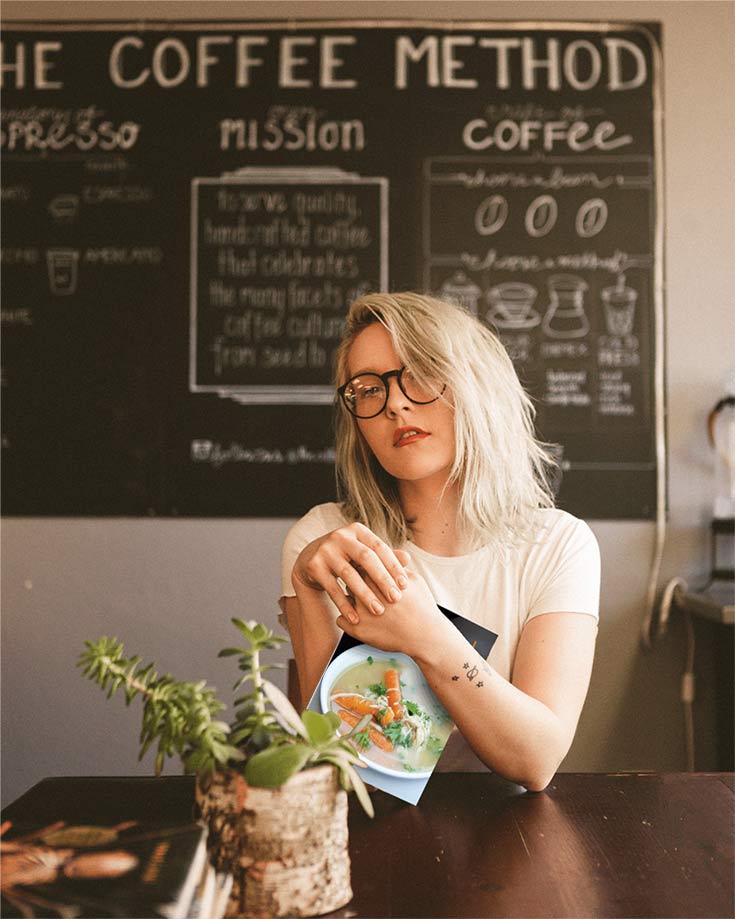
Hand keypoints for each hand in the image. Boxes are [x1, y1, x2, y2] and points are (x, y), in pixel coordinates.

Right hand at [292, 523, 408, 624]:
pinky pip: (332, 588)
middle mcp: (340, 536)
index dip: (393, 566)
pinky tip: (355, 618)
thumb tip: (408, 558)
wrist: (311, 559)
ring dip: (365, 595)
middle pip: (366, 558)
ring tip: (378, 611)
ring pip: (349, 574)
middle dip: (382, 579)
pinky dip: (345, 604)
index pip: (379, 547)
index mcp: (357, 530)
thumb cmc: (347, 557)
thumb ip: (384, 556)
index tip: (405, 585)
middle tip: (395, 598)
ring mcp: (325, 550)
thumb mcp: (364, 553)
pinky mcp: (314, 566)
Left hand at [335, 562, 452, 659]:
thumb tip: (386, 554)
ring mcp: (359, 611)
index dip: (362, 569)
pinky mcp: (356, 629)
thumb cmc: (422, 606)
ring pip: (342, 600)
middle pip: (348, 580)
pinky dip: (348, 620)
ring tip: (362, 606)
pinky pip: (340, 620)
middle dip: (354, 583)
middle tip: (362, 589)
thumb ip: (396, 566)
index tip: (366, 574)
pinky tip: (359, 621)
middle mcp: (364, 592)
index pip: (358, 565)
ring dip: (348, 601)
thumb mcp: (413, 580)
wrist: (425, 636)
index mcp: (377, 577)